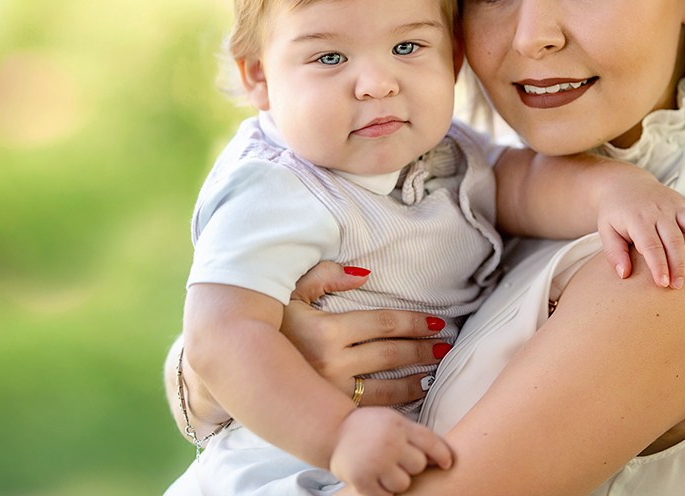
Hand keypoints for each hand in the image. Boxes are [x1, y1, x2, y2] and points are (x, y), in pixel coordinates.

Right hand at [286, 262, 448, 406]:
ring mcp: (329, 391)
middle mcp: (329, 364)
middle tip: (446, 345)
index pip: (383, 325)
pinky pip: (369, 408)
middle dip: (423, 349)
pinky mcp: (327, 410)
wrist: (238, 359)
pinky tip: (413, 394)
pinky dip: (395, 402)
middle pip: (389, 355)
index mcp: (324, 331)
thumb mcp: (291, 289)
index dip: (414, 323)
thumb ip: (324, 275)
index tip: (436, 322)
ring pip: (385, 387)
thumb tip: (363, 274)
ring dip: (416, 378)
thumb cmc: (271, 319)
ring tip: (436, 368)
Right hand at [330, 407, 452, 495]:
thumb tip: (440, 458)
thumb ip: (414, 435)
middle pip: (418, 465)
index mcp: (398, 425)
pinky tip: (375, 479)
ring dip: (397, 481)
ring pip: (404, 483)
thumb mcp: (392, 420)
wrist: (332, 431)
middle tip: (396, 460)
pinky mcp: (362, 481)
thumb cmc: (367, 427)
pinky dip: (383, 491)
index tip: (446, 464)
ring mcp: (375, 462)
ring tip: (384, 469)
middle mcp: (388, 442)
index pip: (430, 442)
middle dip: (411, 466)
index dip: (442, 455)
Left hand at [597, 174, 684, 288]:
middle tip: (678, 285)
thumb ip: (614, 253)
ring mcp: (674, 204)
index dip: (659, 265)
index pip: (651, 245)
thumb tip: (624, 275)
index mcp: (637, 218)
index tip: (663, 284)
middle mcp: (658, 209)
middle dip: (678, 264)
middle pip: (674, 239)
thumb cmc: (615, 213)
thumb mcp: (606, 230)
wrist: (624, 184)